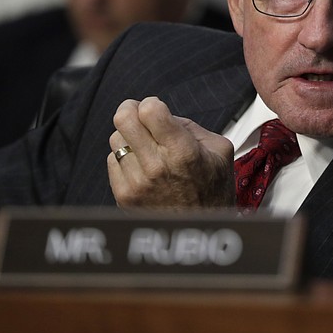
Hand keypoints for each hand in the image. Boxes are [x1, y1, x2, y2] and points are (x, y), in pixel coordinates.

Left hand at [107, 96, 234, 208]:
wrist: (201, 228)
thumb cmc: (213, 189)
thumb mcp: (219, 150)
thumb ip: (191, 126)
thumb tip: (163, 115)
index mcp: (183, 152)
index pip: (149, 110)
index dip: (152, 103)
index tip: (157, 110)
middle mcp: (157, 166)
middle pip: (123, 119)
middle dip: (131, 110)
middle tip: (140, 114)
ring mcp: (137, 183)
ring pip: (116, 138)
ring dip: (129, 137)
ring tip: (147, 148)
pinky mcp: (124, 196)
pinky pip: (112, 160)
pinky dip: (125, 158)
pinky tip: (142, 167)